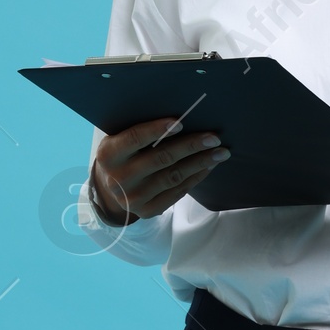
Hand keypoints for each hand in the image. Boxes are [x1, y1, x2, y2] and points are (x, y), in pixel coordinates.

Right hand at [88, 117, 227, 224]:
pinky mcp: (148, 211)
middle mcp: (119, 178)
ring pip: (173, 176)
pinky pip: (177, 192)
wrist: (111, 190)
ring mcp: (134, 198)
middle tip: (214, 138)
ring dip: (200, 163)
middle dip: (191, 146)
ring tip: (220, 152)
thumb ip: (140, 131)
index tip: (181, 122)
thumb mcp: (119, 140)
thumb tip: (181, 118)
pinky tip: (208, 166)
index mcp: (109, 154)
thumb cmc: (122, 154)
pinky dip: (195, 177)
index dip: (157, 129)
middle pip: (161, 159)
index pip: (135, 138)